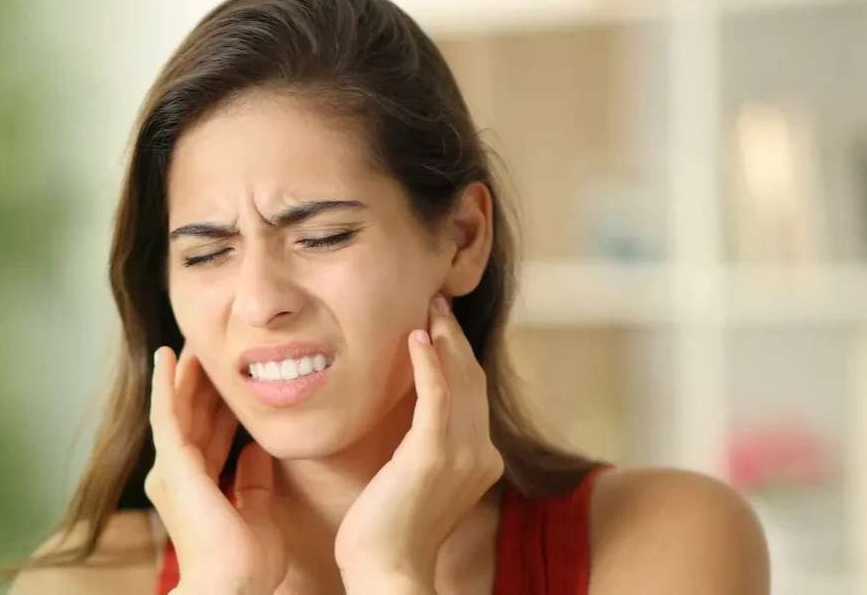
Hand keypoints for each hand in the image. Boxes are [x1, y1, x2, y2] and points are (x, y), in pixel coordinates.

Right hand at [145, 345, 284, 594]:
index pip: (213, 437)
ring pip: (180, 409)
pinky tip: (166, 355)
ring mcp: (172, 468)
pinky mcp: (172, 463)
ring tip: (191, 342)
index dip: (223, 408)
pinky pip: (167, 414)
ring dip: (185, 375)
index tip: (234, 382)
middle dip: (203, 384)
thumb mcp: (260, 514)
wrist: (229, 586)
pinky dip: (165, 384)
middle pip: (194, 417)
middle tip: (212, 349)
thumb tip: (257, 451)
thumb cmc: (245, 564)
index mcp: (199, 487)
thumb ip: (254, 483)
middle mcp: (179, 475)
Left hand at [334, 295, 504, 589]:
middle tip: (436, 300)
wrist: (386, 568)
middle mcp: (480, 454)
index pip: (473, 393)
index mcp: (480, 459)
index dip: (458, 354)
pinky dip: (430, 364)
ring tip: (429, 307)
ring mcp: (461, 455)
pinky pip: (437, 398)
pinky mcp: (433, 455)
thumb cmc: (387, 529)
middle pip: (472, 379)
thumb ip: (422, 447)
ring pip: (459, 381)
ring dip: (443, 339)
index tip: (438, 322)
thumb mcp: (413, 479)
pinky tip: (417, 337)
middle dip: (454, 336)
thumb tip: (410, 418)